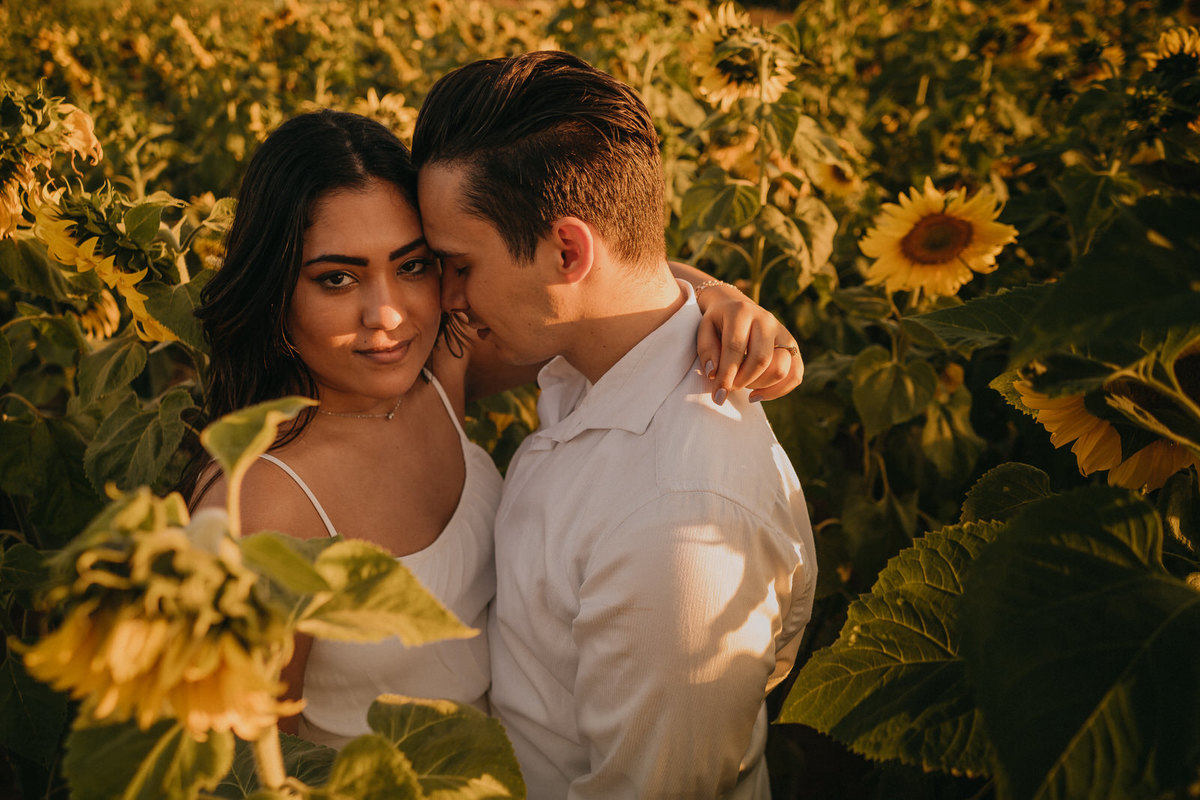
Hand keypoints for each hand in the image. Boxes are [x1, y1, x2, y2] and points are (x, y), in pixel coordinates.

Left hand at [695, 284, 803, 403]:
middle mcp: (766, 320)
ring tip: (743, 384)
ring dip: (759, 385)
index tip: (718, 396)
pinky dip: (778, 391)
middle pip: (760, 359)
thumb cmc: (718, 324)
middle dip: (743, 381)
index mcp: (742, 312)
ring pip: (780, 369)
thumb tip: (714, 373)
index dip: (726, 375)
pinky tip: (758, 394)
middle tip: (729, 387)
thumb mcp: (704, 330)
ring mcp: (783, 333)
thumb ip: (707, 351)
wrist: (737, 308)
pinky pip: (795, 375)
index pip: (735, 348)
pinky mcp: (793, 347)